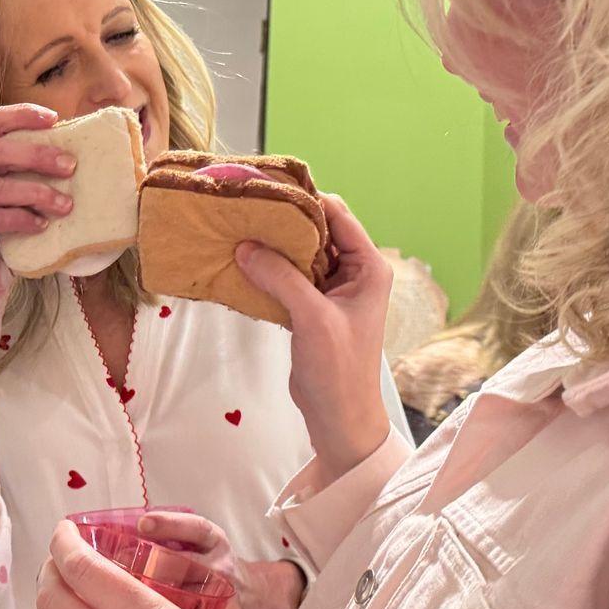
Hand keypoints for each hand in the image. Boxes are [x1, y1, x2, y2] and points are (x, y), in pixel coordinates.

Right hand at [0, 105, 74, 308]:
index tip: (54, 119)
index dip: (20, 115)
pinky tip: (42, 225)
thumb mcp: (20, 203)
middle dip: (35, 155)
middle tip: (70, 166)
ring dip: (34, 193)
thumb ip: (31, 177)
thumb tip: (75, 155)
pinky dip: (18, 219)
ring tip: (65, 204)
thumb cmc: (7, 242)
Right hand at [236, 193, 390, 471]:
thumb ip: (281, 278)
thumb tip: (246, 246)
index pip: (338, 215)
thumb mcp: (312, 318)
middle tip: (247, 210)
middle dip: (283, 221)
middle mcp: (354, 272)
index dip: (305, 200)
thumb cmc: (340, 370)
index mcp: (369, 267)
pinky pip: (288, 275)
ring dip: (273, 246)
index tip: (269, 190)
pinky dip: (268, 268)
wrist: (339, 418)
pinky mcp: (311, 307)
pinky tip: (242, 263)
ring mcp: (332, 289)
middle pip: (317, 230)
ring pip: (299, 252)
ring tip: (239, 232)